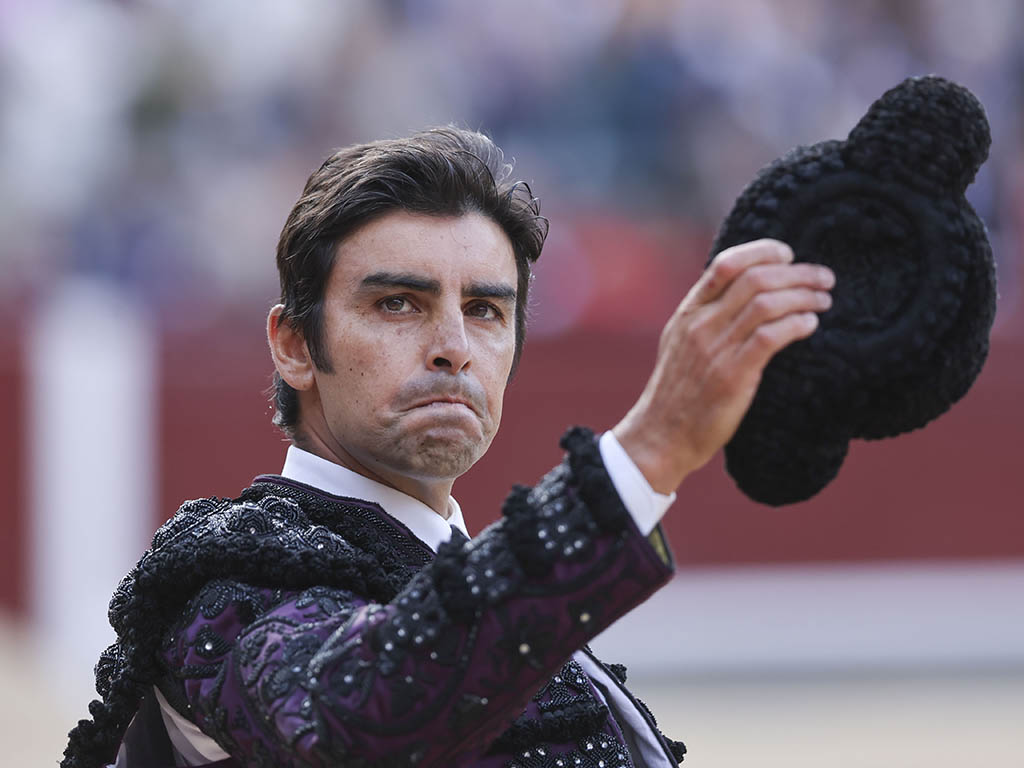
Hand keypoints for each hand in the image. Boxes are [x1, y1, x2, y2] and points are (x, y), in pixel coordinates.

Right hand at [612, 239, 834, 493]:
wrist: (662, 436)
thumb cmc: (678, 392)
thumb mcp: (681, 343)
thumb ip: (707, 317)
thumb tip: (743, 292)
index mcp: (688, 313)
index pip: (726, 264)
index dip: (763, 251)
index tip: (789, 255)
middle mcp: (700, 325)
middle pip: (755, 279)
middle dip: (797, 272)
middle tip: (823, 278)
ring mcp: (715, 350)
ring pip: (767, 304)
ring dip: (804, 297)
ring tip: (824, 300)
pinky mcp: (732, 376)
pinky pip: (771, 337)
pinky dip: (797, 325)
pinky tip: (810, 325)